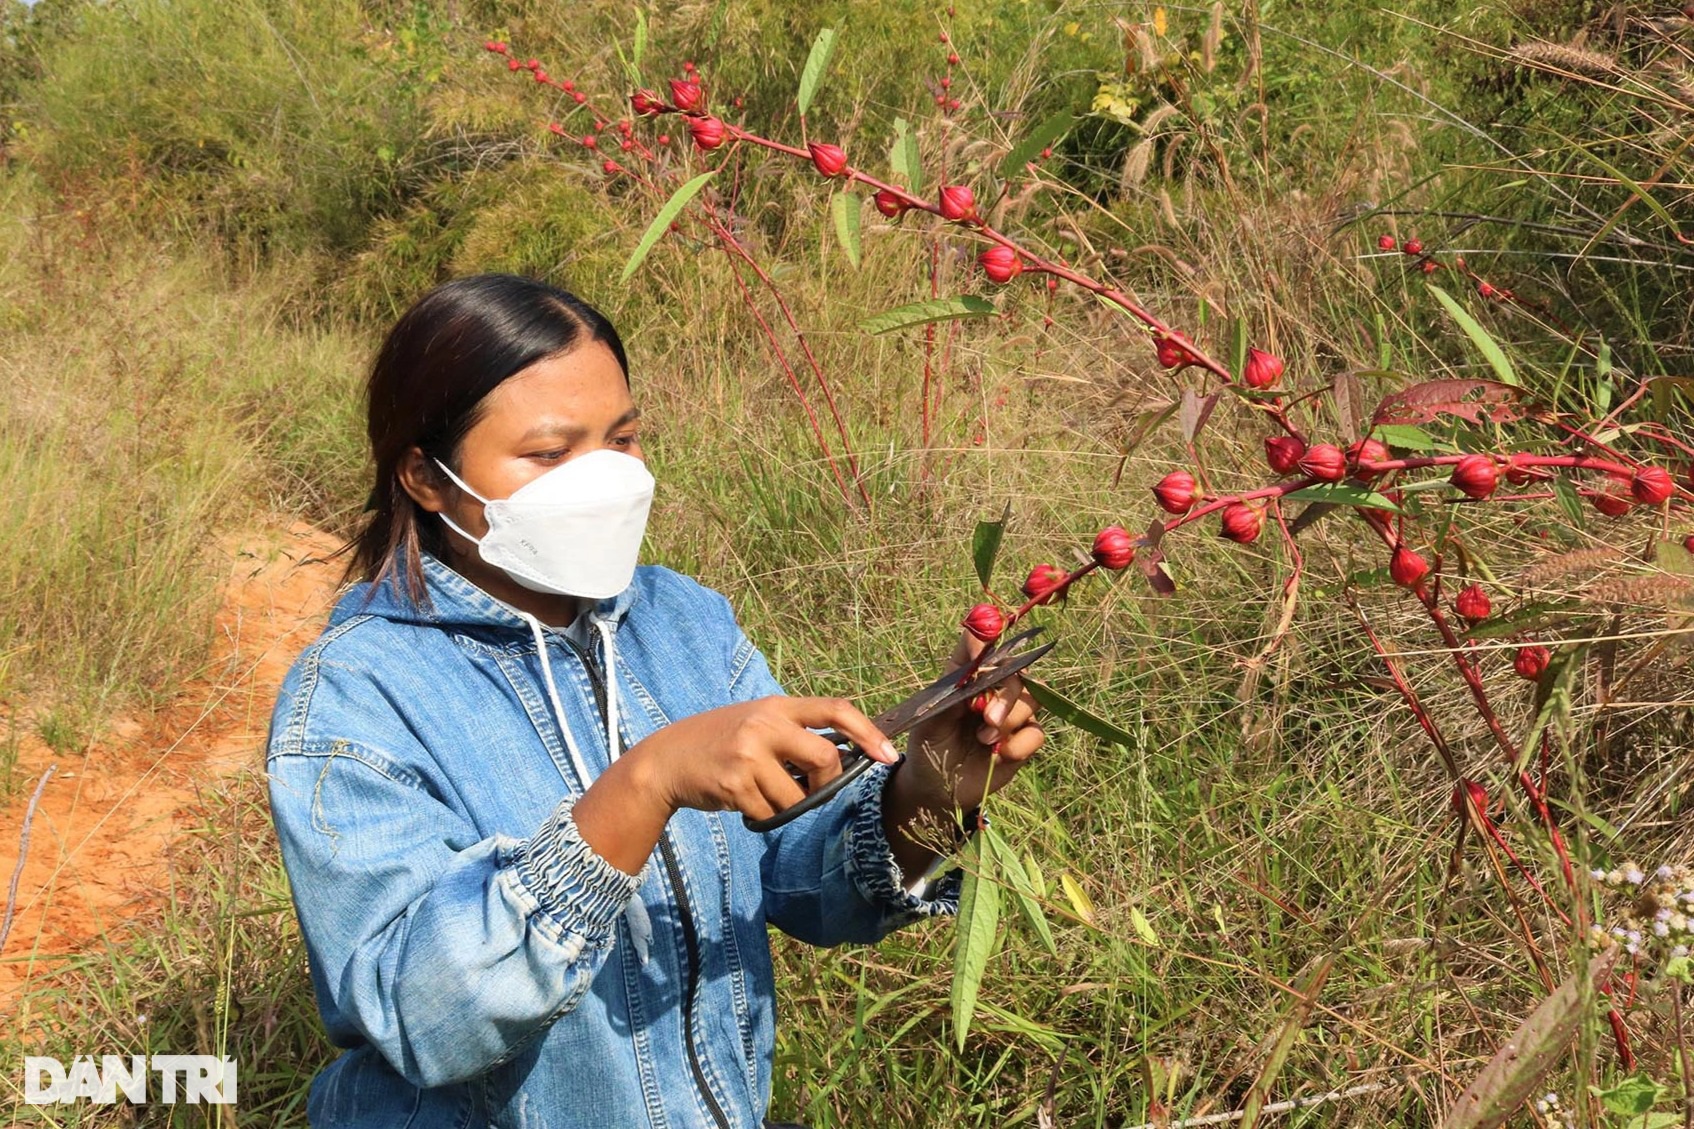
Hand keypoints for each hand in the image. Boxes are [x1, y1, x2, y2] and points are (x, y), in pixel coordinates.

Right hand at [633, 696, 897, 822]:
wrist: (665, 760)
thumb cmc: (720, 743)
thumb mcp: (757, 723)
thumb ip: (794, 732)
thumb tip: (845, 756)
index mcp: (776, 706)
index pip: (835, 710)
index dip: (868, 732)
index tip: (887, 754)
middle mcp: (765, 725)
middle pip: (826, 758)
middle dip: (824, 782)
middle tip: (806, 789)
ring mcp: (749, 754)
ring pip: (797, 797)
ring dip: (785, 805)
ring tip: (759, 791)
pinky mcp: (735, 784)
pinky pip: (770, 813)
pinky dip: (762, 816)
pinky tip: (742, 801)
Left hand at [896, 629, 1043, 816]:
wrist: (937, 786)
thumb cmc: (930, 743)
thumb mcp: (933, 714)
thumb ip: (956, 682)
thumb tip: (975, 644)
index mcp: (970, 676)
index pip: (986, 648)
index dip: (990, 637)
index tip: (994, 627)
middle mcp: (994, 689)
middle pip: (1017, 674)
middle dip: (1006, 696)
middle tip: (987, 718)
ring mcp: (1012, 713)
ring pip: (1031, 700)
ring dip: (1010, 720)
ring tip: (983, 739)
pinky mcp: (1023, 739)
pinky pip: (1036, 732)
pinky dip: (1019, 744)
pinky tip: (999, 754)